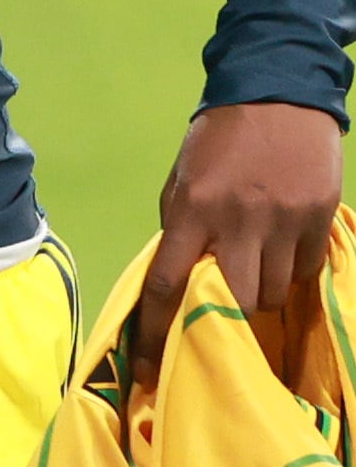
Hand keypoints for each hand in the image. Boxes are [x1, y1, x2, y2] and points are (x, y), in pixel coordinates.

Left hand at [131, 101, 344, 376]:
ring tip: (255, 267)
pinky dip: (291, 272)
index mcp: (191, 209)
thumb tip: (179, 281)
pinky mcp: (317, 220)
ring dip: (260, 295)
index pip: (166, 283)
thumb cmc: (219, 141)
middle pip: (231, 302)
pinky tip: (283, 248)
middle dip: (223, 321)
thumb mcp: (184, 180)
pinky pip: (303, 271)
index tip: (149, 370)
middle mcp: (236, 219)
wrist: (277, 96)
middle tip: (219, 322)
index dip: (154, 332)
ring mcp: (281, 221)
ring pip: (272, 293)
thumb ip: (182, 229)